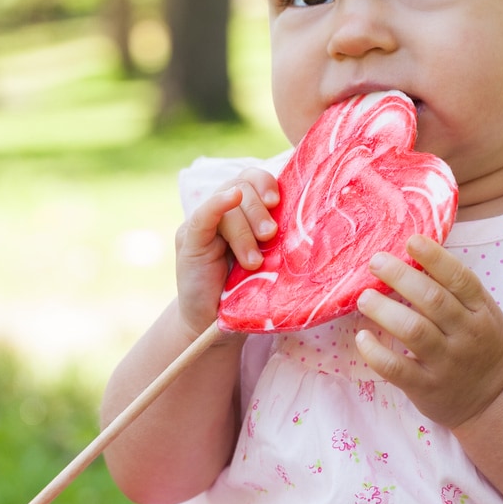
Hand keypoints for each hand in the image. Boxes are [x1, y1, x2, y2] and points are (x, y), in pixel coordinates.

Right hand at [175, 166, 280, 331]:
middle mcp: (222, 212)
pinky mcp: (189, 242)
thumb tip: (313, 222)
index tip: (279, 203)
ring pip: (228, 204)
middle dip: (259, 211)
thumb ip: (280, 239)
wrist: (215, 324)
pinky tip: (230, 198)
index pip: (253, 179)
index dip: (267, 183)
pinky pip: (203, 215)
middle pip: (242, 187)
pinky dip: (218, 204)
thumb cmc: (249, 293)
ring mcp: (203, 226)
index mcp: (244, 211)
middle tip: (269, 237)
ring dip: (245, 230)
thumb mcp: (271, 262)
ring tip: (253, 263)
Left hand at [354, 236, 502, 428]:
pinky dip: (375, 352)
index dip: (435, 257)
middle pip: (432, 300)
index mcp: (481, 312)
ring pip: (413, 331)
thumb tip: (416, 258)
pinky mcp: (426, 387)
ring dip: (384, 310)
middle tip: (375, 262)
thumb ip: (456, 292)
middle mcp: (466, 335)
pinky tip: (362, 338)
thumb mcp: (484, 316)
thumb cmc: (482, 348)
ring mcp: (446, 362)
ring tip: (364, 297)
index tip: (411, 240)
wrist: (496, 401)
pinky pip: (396, 368)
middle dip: (400, 277)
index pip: (460, 279)